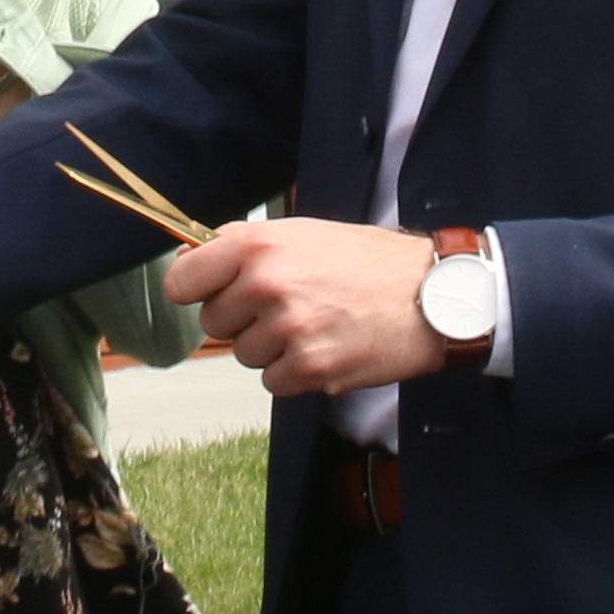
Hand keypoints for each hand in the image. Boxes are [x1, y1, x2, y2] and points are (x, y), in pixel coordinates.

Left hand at [165, 218, 456, 401]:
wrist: (431, 295)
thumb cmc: (367, 261)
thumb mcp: (302, 233)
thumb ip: (244, 246)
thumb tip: (190, 260)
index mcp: (258, 246)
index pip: (182, 282)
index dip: (194, 290)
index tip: (209, 293)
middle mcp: (266, 286)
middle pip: (214, 324)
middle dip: (242, 319)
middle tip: (286, 305)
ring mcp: (288, 330)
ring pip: (245, 355)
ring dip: (271, 347)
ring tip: (314, 323)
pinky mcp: (310, 368)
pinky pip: (274, 381)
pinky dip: (295, 372)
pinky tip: (326, 346)